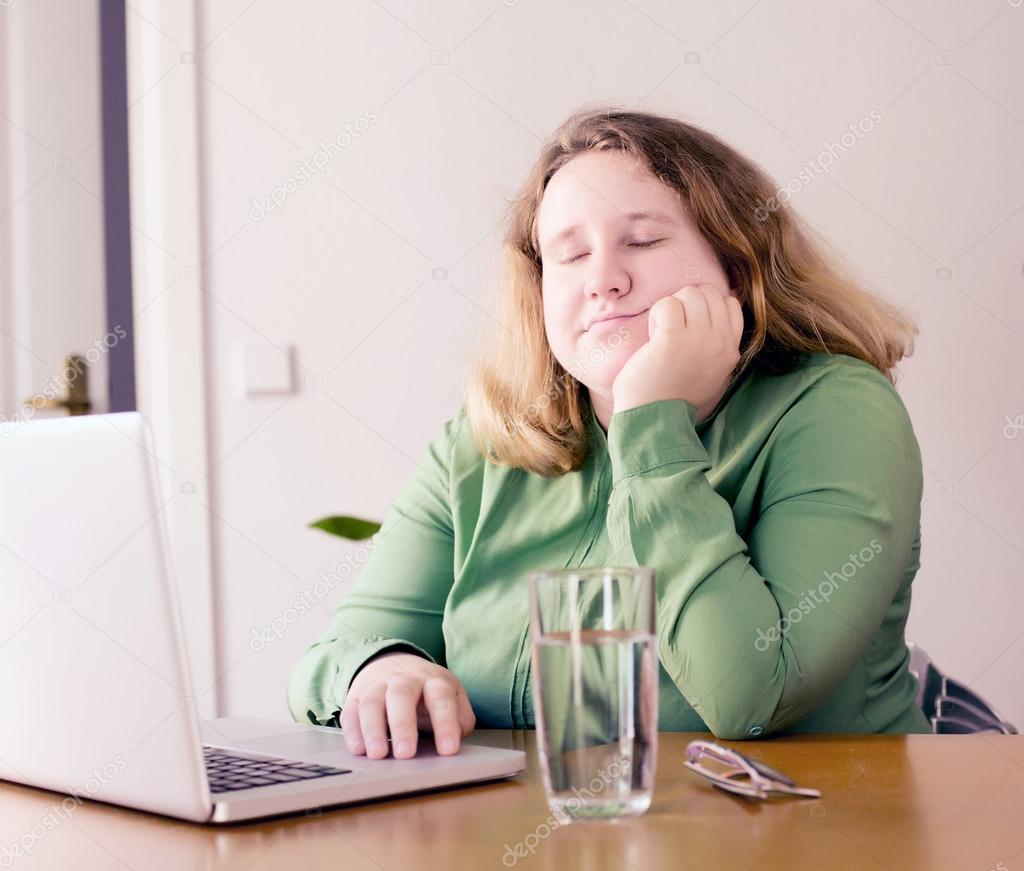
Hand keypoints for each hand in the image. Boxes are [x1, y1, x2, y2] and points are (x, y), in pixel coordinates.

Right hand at [340, 652, 475, 759]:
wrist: (392, 664)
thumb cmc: (425, 690)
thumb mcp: (451, 695)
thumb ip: (460, 717)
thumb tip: (457, 738)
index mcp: (432, 680)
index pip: (441, 698)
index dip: (446, 724)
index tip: (448, 750)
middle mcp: (404, 680)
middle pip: (401, 696)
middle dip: (403, 725)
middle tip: (406, 754)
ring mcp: (377, 686)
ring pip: (372, 703)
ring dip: (373, 730)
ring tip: (378, 755)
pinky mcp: (355, 697)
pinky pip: (351, 712)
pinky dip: (352, 732)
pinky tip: (358, 750)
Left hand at [611, 283, 742, 413]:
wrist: (651, 417)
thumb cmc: (671, 393)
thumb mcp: (709, 369)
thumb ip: (718, 341)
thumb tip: (726, 299)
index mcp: (730, 351)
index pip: (730, 304)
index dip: (705, 306)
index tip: (687, 328)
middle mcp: (720, 344)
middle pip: (708, 293)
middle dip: (685, 304)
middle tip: (672, 331)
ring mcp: (700, 340)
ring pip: (690, 293)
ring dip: (670, 308)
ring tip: (662, 335)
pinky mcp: (674, 338)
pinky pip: (668, 304)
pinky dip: (657, 315)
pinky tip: (654, 336)